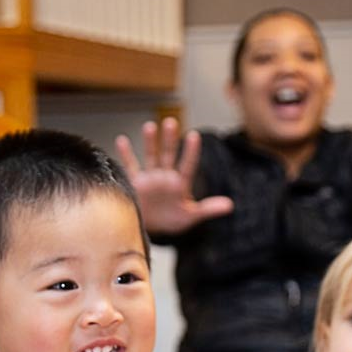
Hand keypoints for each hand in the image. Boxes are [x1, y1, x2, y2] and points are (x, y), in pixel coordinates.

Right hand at [115, 118, 233, 235]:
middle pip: (169, 154)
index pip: (188, 165)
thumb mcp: (191, 216)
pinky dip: (126, 154)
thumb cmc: (172, 220)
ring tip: (150, 126)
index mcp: (180, 183)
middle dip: (170, 139)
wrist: (151, 229)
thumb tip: (230, 205)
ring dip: (150, 142)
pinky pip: (130, 166)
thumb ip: (208, 209)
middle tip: (171, 122)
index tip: (194, 136)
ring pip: (151, 156)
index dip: (191, 152)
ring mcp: (150, 178)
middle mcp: (165, 177)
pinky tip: (122, 140)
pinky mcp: (135, 183)